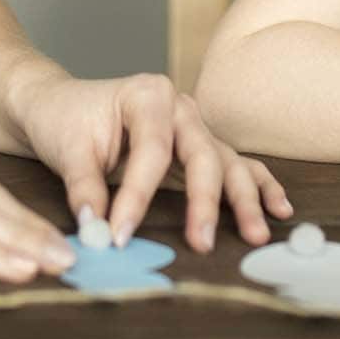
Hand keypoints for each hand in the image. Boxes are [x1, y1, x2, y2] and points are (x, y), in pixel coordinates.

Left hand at [6, 70, 293, 251]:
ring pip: (226, 163)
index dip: (137, 196)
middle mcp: (180, 107)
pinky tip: (278, 209)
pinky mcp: (200, 149)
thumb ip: (85, 189)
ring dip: (244, 200)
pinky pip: (237, 165)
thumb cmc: (64, 121)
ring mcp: (195, 128)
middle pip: (202, 155)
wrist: (61, 107)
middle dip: (204, 202)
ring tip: (256, 234)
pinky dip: (259, 186)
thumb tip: (96, 231)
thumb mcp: (67, 150)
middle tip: (201, 242)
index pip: (152, 151)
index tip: (119, 235)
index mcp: (148, 96)